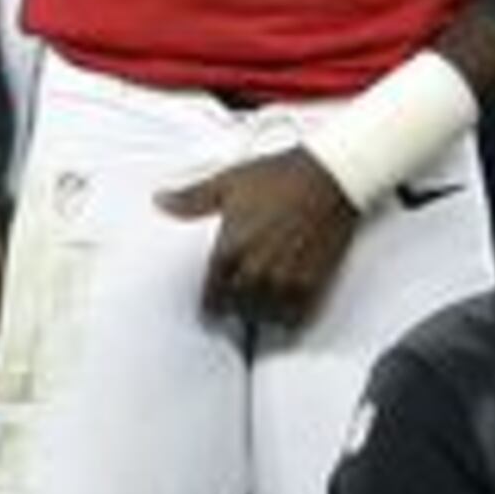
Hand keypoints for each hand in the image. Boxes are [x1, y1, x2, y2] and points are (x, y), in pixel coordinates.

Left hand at [157, 147, 361, 332]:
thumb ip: (192, 198)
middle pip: (237, 307)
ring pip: (266, 314)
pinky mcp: (314, 278)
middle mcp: (257, 267)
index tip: (212, 305)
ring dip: (260, 315)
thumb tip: (162, 201)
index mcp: (231, 247)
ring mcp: (286, 276)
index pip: (212, 293)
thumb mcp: (229, 182)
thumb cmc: (282, 176)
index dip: (211, 302)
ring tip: (259, 312)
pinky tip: (286, 313)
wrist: (332, 176)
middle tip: (235, 309)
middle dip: (234, 309)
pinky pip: (296, 314)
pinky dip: (288, 317)